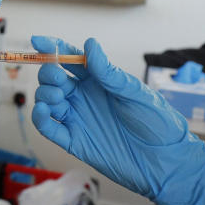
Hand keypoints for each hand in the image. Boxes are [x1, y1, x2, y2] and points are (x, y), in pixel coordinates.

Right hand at [31, 36, 204, 204]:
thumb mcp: (135, 93)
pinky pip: (49, 127)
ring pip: (48, 100)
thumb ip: (108, 72)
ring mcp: (78, 118)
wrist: (166, 163)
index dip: (54, 48)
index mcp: (100, 80)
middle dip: (49, 73)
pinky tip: (44, 112)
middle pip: (54, 78)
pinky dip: (40, 118)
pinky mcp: (74, 141)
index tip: (38, 41)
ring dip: (44, 94)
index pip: (71, 58)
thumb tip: (89, 45)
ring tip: (57, 97)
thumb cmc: (158, 124)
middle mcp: (86, 97)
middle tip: (58, 78)